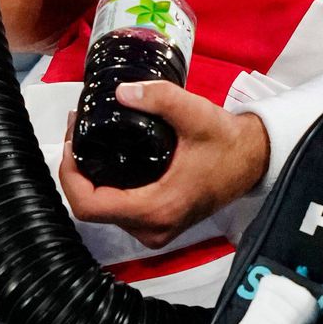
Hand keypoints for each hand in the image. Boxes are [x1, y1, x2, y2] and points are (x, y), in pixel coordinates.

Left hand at [59, 80, 270, 248]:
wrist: (253, 160)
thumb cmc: (226, 141)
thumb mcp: (194, 113)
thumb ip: (159, 98)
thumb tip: (119, 92)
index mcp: (157, 208)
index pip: (91, 206)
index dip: (69, 176)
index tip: (70, 142)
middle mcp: (152, 228)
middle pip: (92, 209)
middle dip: (75, 171)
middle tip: (75, 131)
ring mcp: (155, 231)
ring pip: (103, 212)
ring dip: (87, 179)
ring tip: (84, 139)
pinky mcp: (159, 224)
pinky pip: (118, 211)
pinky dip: (104, 186)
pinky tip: (104, 156)